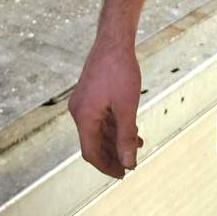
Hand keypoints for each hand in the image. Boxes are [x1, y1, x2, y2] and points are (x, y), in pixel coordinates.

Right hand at [68, 40, 144, 178]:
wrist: (114, 41)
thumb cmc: (120, 71)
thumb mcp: (127, 107)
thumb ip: (126, 137)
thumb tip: (128, 163)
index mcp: (84, 116)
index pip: (91, 152)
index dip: (107, 166)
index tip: (123, 174)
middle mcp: (79, 111)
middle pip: (93, 143)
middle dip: (113, 155)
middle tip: (132, 164)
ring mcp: (83, 103)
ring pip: (98, 131)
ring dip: (115, 141)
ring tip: (137, 146)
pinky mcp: (90, 96)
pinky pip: (100, 119)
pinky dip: (114, 127)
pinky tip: (131, 129)